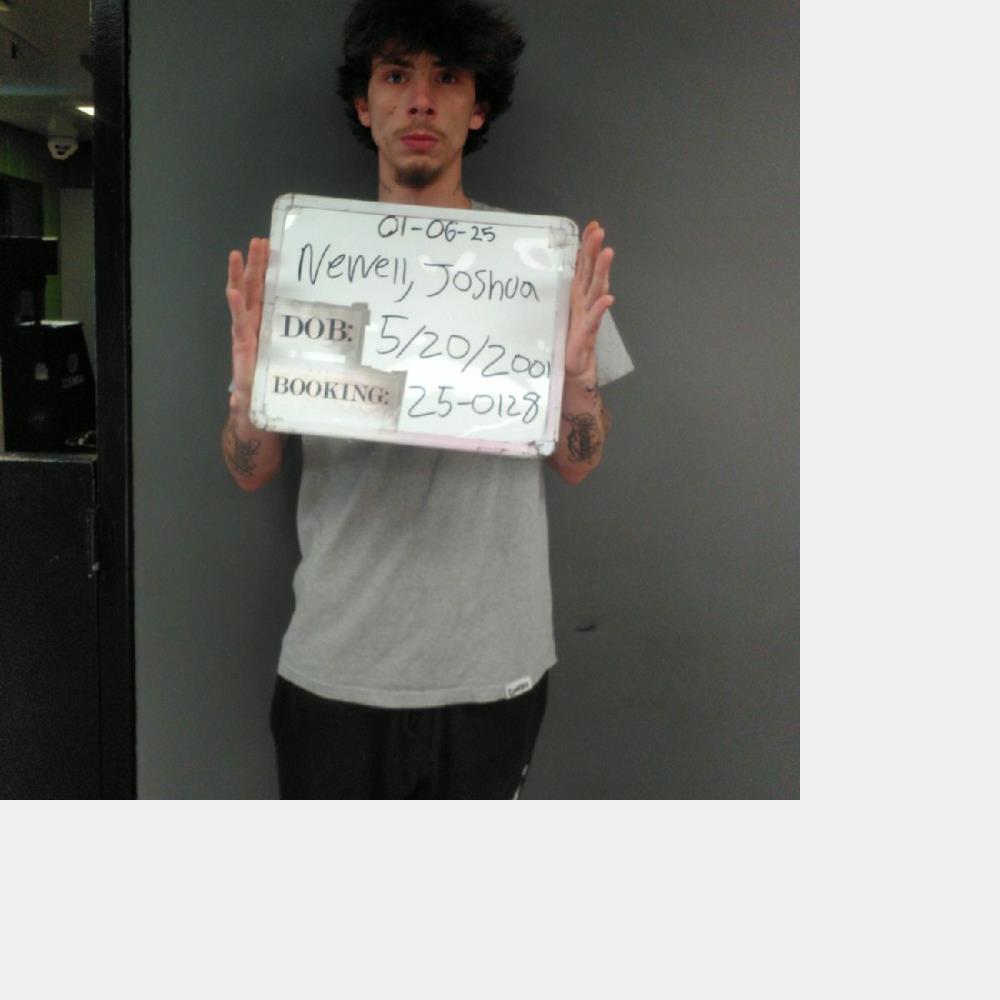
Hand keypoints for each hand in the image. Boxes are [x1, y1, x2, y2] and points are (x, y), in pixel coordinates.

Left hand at [225, 237, 268, 409]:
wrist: (255, 401)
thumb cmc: (254, 397)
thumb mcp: (248, 399)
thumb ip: (243, 400)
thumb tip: (238, 402)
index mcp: (245, 343)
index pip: (241, 319)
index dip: (237, 304)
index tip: (234, 288)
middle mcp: (248, 328)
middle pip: (248, 294)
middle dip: (251, 269)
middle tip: (256, 245)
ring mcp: (256, 323)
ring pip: (255, 291)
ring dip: (256, 267)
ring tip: (259, 244)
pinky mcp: (266, 325)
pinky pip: (265, 299)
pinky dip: (266, 281)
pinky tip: (269, 264)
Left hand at [565, 221, 614, 382]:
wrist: (574, 364)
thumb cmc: (569, 335)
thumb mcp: (565, 305)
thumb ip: (569, 285)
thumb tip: (569, 262)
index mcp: (579, 292)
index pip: (585, 263)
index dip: (588, 245)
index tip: (593, 225)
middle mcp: (586, 299)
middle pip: (592, 271)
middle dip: (595, 251)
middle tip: (600, 232)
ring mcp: (589, 314)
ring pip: (597, 288)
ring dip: (602, 271)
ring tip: (608, 253)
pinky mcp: (587, 331)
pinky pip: (595, 317)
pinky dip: (601, 308)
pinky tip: (608, 299)